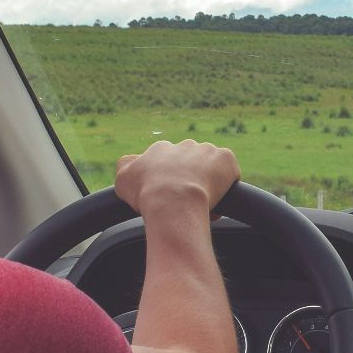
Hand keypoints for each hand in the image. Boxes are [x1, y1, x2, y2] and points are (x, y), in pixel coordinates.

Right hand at [115, 140, 239, 215]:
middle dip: (190, 182)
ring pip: (210, 168)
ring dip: (208, 184)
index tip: (170, 199)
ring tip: (203, 206)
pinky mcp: (226, 159)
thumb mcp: (123, 180)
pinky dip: (227, 186)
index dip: (170, 183)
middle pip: (190, 164)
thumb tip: (129, 162)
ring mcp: (207, 150)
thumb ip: (125, 167)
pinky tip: (219, 202)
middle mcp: (184, 145)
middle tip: (187, 203)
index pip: (167, 163)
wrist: (174, 201)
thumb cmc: (147, 194)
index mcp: (160, 150)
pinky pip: (230, 172)